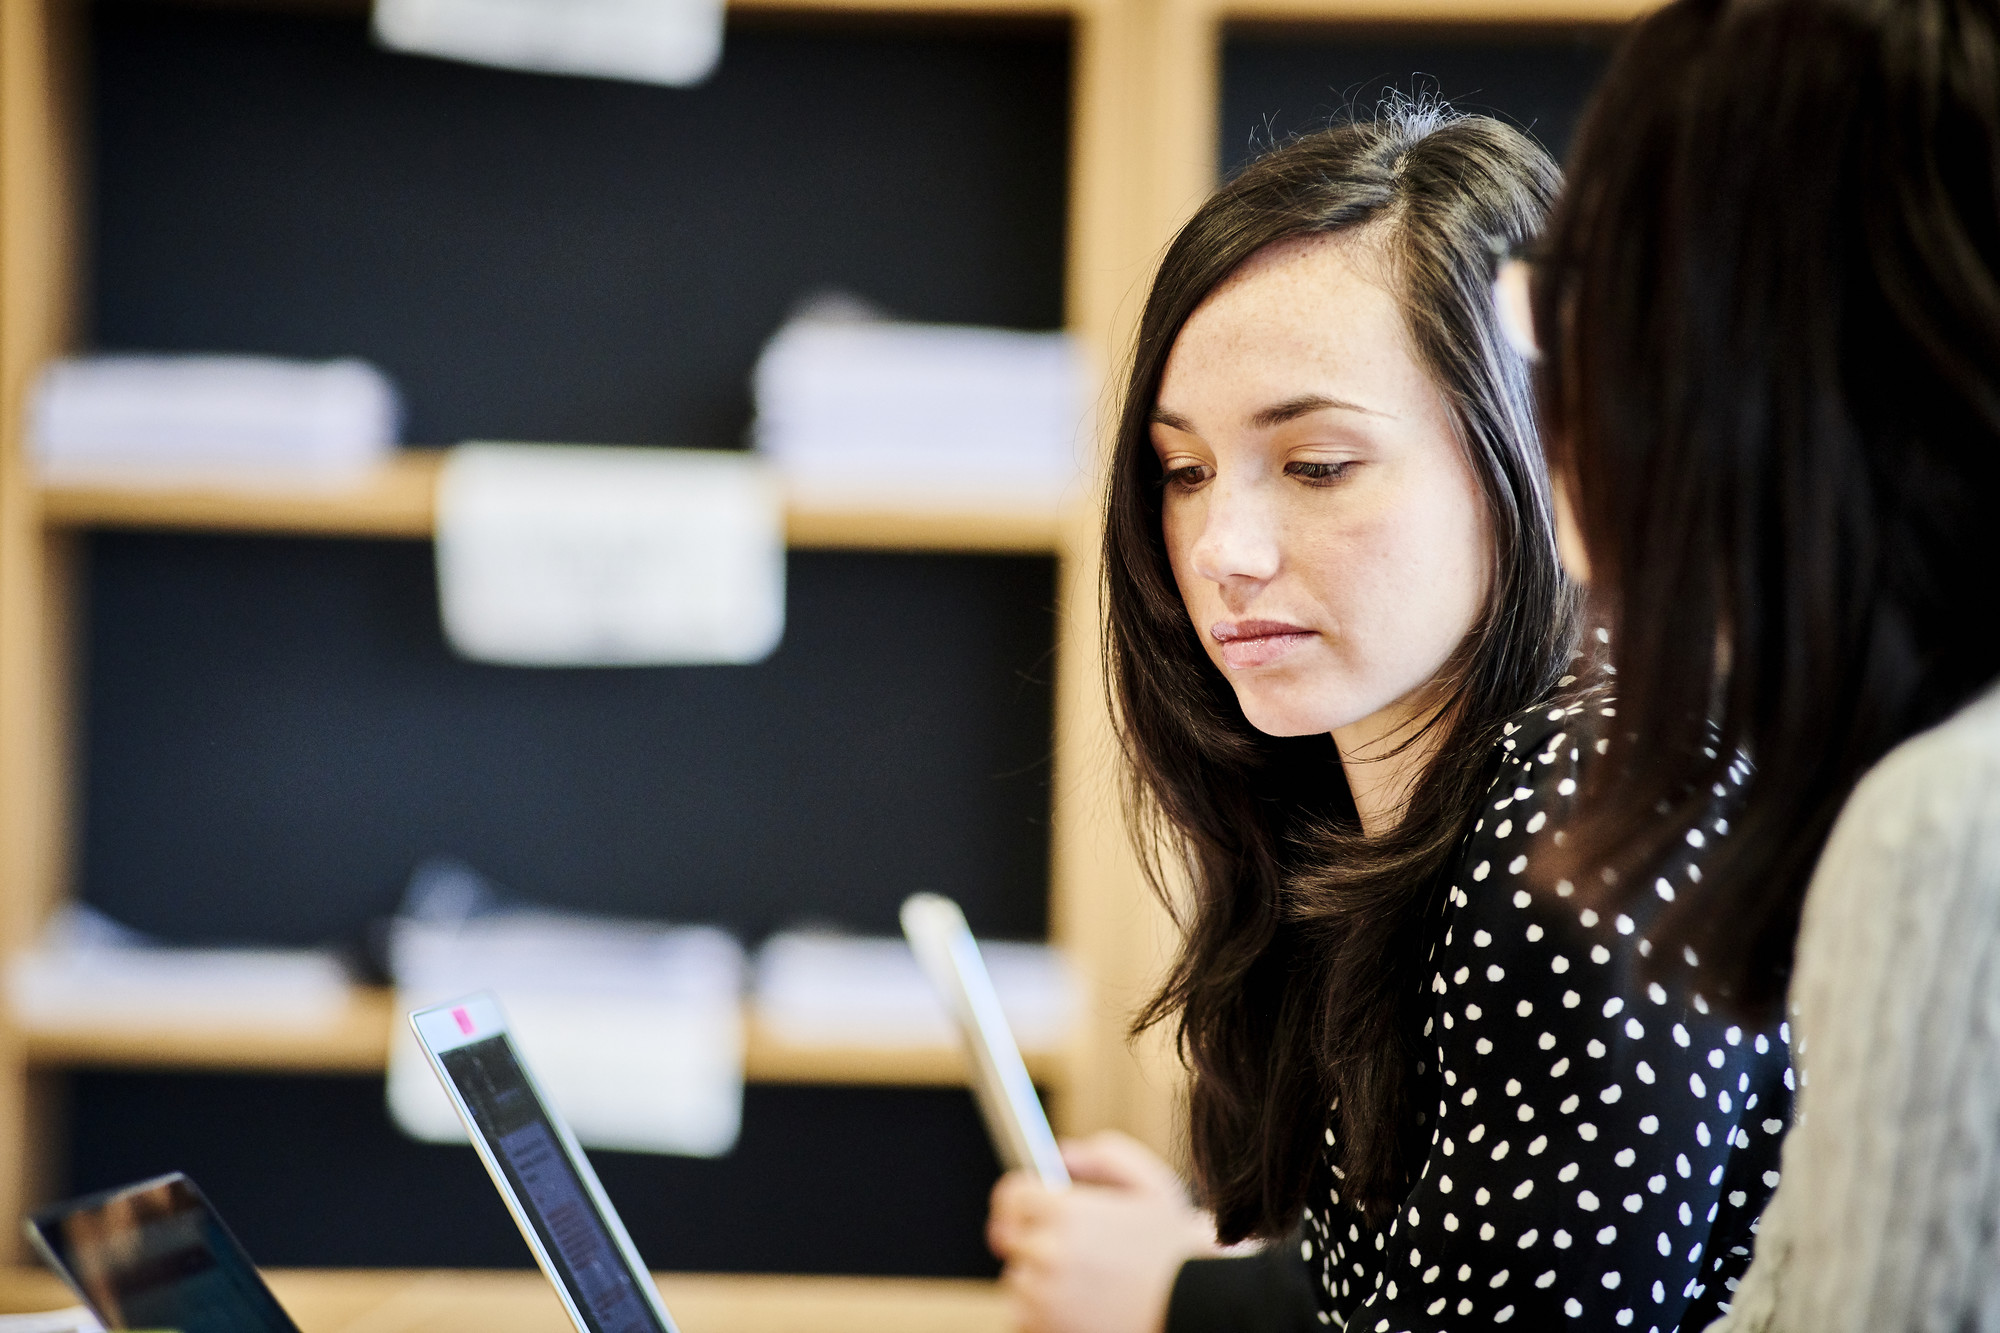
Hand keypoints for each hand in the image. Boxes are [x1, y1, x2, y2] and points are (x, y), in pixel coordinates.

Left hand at [986, 1130, 1221, 1332]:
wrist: (1195, 1308)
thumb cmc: (1175, 1248)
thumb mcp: (1150, 1184)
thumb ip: (1102, 1155)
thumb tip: (1058, 1154)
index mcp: (1065, 1211)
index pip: (1010, 1194)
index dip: (1018, 1198)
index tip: (1026, 1208)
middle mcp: (1046, 1252)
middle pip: (1009, 1238)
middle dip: (1032, 1237)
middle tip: (1069, 1247)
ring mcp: (1042, 1297)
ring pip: (1018, 1279)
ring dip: (1038, 1277)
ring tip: (1084, 1280)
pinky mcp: (1045, 1331)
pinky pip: (1024, 1317)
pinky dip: (1042, 1314)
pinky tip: (1080, 1306)